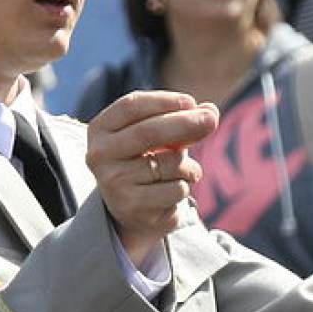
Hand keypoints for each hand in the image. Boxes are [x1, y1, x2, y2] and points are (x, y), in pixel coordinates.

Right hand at [86, 90, 217, 264]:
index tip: (191, 102)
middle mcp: (100, 155)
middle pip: (149, 131)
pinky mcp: (133, 208)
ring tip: (182, 172)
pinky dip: (185, 187)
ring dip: (189, 165)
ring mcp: (114, 183)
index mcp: (100, 129)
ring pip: (170, 163)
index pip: (132, 106)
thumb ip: (181, 121)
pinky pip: (176, 189)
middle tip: (212, 118)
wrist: (132, 211)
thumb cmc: (146, 161)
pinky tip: (172, 193)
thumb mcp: (158, 137)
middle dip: (186, 122)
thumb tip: (210, 112)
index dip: (164, 100)